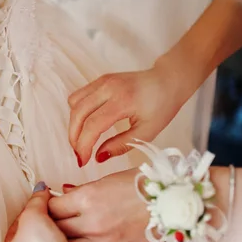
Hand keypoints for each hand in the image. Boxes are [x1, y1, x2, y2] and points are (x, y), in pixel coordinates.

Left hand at [3, 183, 73, 241]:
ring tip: (72, 222)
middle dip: (50, 220)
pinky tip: (80, 237)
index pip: (21, 221)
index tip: (46, 198)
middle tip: (60, 209)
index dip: (34, 207)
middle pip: (38, 232)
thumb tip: (40, 189)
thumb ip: (35, 202)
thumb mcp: (32, 218)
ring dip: (64, 232)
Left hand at [48, 169, 150, 241]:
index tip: (49, 203)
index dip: (48, 204)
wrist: (170, 200)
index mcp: (87, 198)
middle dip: (52, 222)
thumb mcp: (104, 180)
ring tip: (66, 233)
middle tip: (54, 218)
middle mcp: (92, 222)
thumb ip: (80, 191)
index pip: (52, 207)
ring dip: (64, 240)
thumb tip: (61, 194)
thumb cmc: (139, 185)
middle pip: (56, 228)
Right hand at [68, 67, 184, 166]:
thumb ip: (121, 145)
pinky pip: (79, 96)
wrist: (168, 81)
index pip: (93, 124)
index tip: (83, 161)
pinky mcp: (100, 80)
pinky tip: (86, 125)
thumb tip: (98, 157)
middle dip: (74, 138)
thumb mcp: (147, 132)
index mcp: (123, 100)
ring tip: (82, 141)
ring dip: (74, 125)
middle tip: (79, 155)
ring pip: (74, 103)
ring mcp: (102, 81)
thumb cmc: (162, 106)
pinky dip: (77, 113)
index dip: (83, 145)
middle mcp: (109, 87)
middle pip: (78, 113)